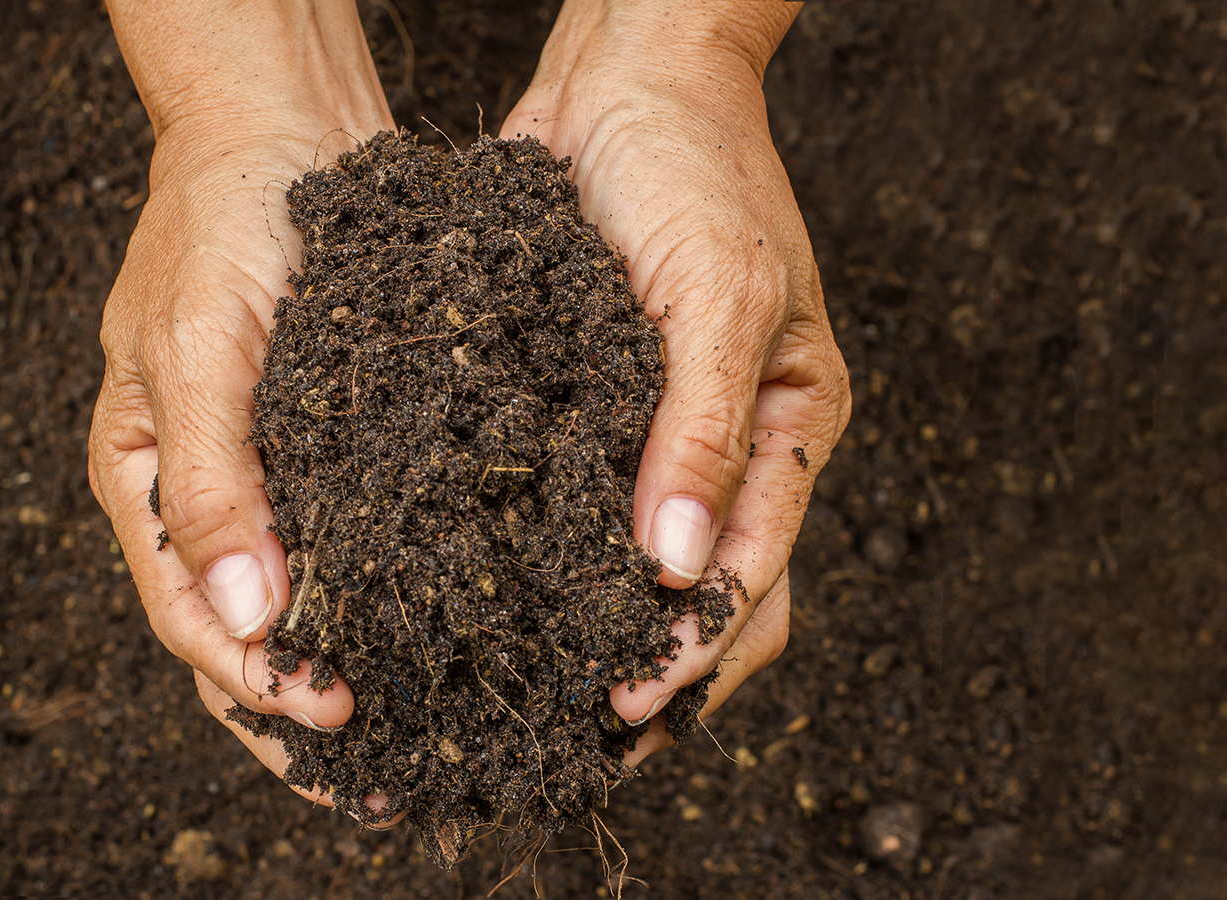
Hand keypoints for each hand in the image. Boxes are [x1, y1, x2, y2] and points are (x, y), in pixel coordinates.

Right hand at [89, 0, 396, 817]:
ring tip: (415, 741)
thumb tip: (249, 624)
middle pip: (243, 638)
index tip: (335, 720)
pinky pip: (353, 544)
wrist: (279, 126)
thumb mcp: (198, 349)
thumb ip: (210, 488)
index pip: (190, 619)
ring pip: (303, 605)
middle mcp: (204, 496)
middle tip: (377, 785)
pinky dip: (386, 598)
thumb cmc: (219, 224)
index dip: (258, 683)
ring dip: (349, 673)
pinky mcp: (330, 448)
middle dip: (301, 716)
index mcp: (142, 483)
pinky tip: (441, 634)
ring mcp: (267, 475)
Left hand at [500, 0, 849, 761]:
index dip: (695, 653)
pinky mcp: (588, 407)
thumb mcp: (722, 293)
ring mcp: (657, 432)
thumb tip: (685, 567)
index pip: (757, 574)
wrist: (630, 78)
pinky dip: (542, 560)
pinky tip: (485, 600)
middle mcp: (728, 446)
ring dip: (592, 635)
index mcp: (792, 427)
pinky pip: (570, 504)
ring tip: (522, 701)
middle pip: (706, 598)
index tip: (623, 713)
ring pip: (633, 569)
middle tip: (568, 741)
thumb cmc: (698, 169)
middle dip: (650, 675)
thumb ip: (708, 430)